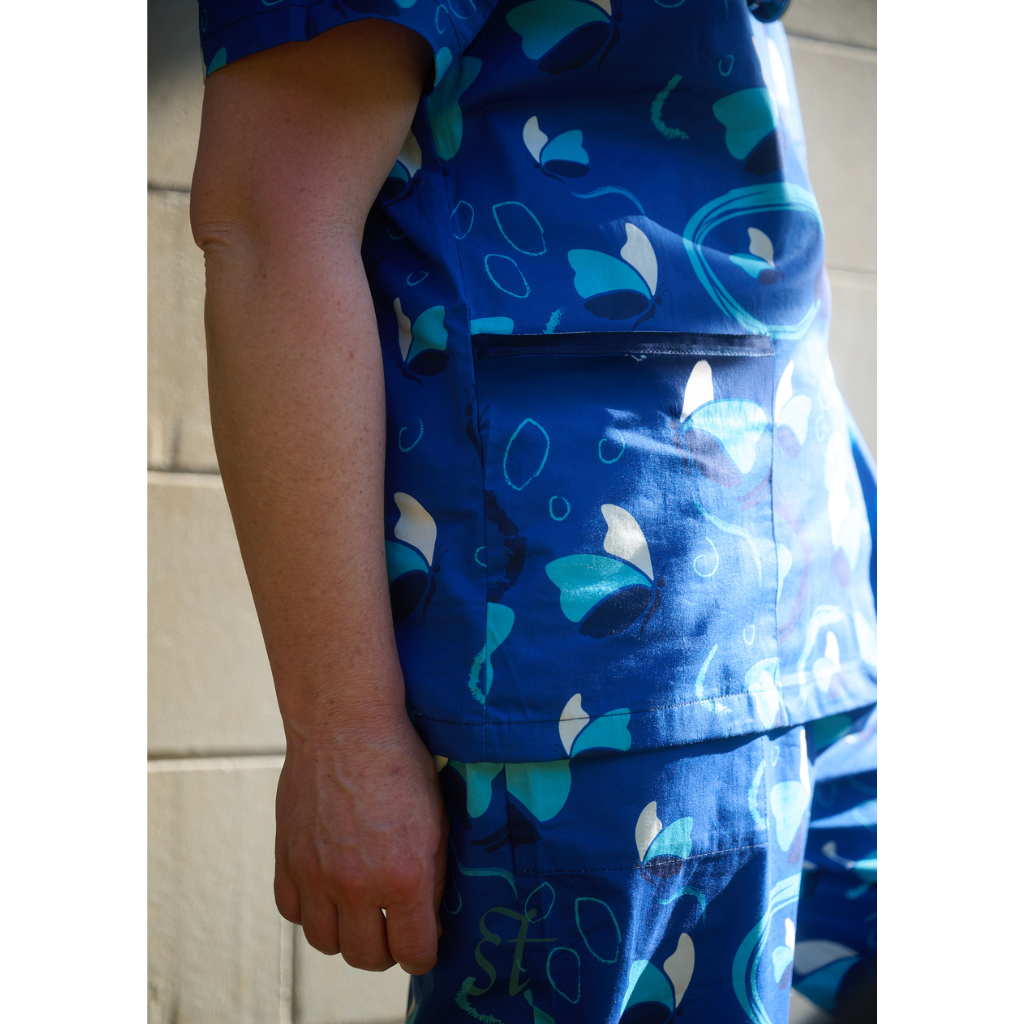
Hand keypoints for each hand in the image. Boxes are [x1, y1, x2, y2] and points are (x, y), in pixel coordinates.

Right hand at [273, 711, 448, 973]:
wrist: (346, 724)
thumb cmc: (401, 764)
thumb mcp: (437, 820)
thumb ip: (432, 877)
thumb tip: (429, 918)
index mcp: (403, 877)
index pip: (414, 952)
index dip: (425, 950)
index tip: (426, 936)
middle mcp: (355, 885)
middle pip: (367, 958)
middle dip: (386, 948)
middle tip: (394, 924)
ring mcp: (315, 875)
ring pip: (326, 943)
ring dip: (346, 934)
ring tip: (360, 909)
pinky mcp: (287, 859)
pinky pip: (293, 912)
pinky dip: (311, 910)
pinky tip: (328, 888)